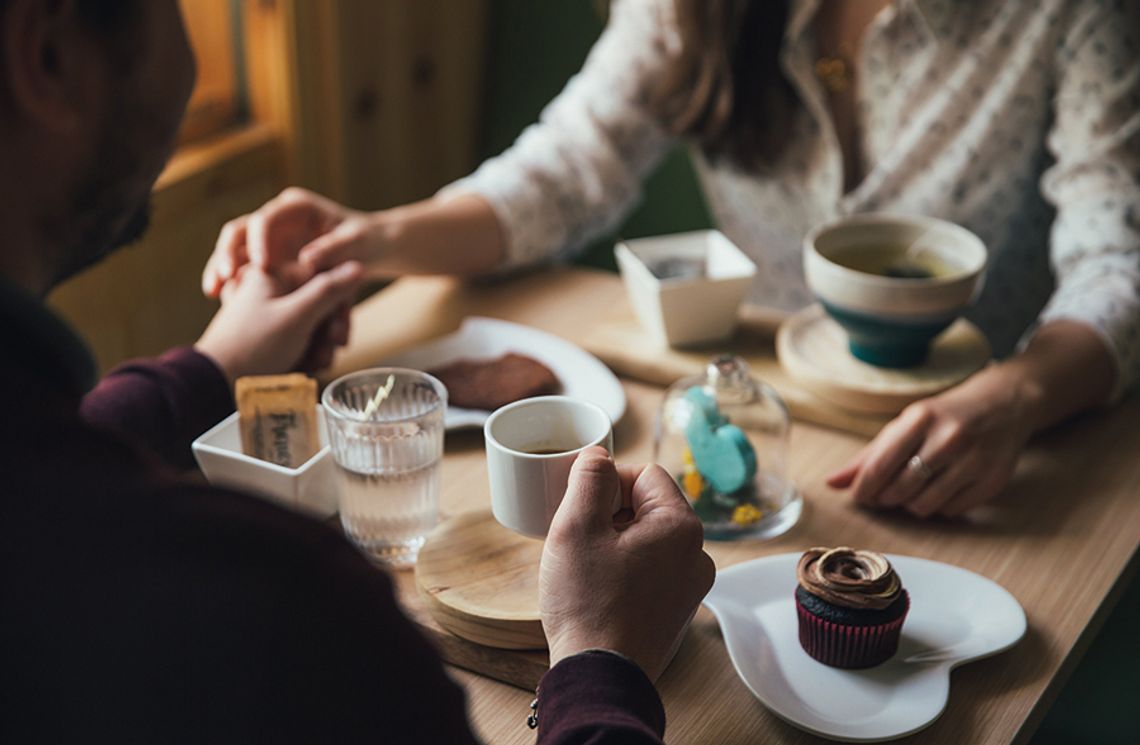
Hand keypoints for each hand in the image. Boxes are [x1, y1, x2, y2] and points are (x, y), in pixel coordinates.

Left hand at [195, 261, 362, 383]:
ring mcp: (268, 314)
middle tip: (329, 351)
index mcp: (273, 274)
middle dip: (328, 332)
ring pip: (311, 325)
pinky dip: (305, 354)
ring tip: (313, 364)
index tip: (337, 330)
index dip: (337, 305)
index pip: (323, 277)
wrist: (215, 383)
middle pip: (319, 304)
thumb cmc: (252, 347)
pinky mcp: (267, 335)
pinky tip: (304, 368)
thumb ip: (328, 290)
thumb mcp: (296, 316)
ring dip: (319, 347)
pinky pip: (297, 339)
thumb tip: (356, 266)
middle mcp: (271, 290)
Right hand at [202, 187, 383, 297]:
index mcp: (296, 207)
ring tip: (213, 291)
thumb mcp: (357, 243)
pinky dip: (231, 282)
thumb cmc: (367, 241)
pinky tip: (221, 299)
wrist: (371, 250)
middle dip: (227, 252)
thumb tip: (308, 259)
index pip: (266, 218)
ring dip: (220, 268)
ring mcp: (269, 238)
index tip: (261, 265)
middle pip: (240, 231)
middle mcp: (277, 219)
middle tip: (224, 277)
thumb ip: (334, 248)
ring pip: (234, 249)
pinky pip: (241, 268)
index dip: (259, 240)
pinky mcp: (267, 258)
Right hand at [540, 447, 715, 681]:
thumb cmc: (588, 604)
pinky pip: (651, 570)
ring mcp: (690, 585)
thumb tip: (598, 455)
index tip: (581, 507)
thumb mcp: (576, 527)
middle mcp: (697, 554)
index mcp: (681, 526)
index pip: (644, 474)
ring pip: (647, 539)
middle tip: (579, 539)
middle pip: (648, 506)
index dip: (607, 483)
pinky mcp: (676, 609)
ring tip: (586, 567)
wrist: (599, 676)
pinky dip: (625, 570)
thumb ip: (589, 478)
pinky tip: (598, 589)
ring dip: (615, 542)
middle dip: (610, 514)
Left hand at [826, 365, 1038, 517]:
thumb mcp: (906, 424)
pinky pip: (951, 511)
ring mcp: (975, 461)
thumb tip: (832, 483)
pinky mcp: (993, 481)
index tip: (859, 496)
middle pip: (900, 489)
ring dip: (910, 505)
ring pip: (924, 505)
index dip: (863, 488)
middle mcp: (950, 438)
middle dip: (885, 498)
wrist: (1004, 404)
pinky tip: (939, 490)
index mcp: (921, 418)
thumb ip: (868, 456)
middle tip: (885, 493)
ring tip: (912, 490)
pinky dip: (938, 507)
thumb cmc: (944, 416)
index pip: (880, 465)